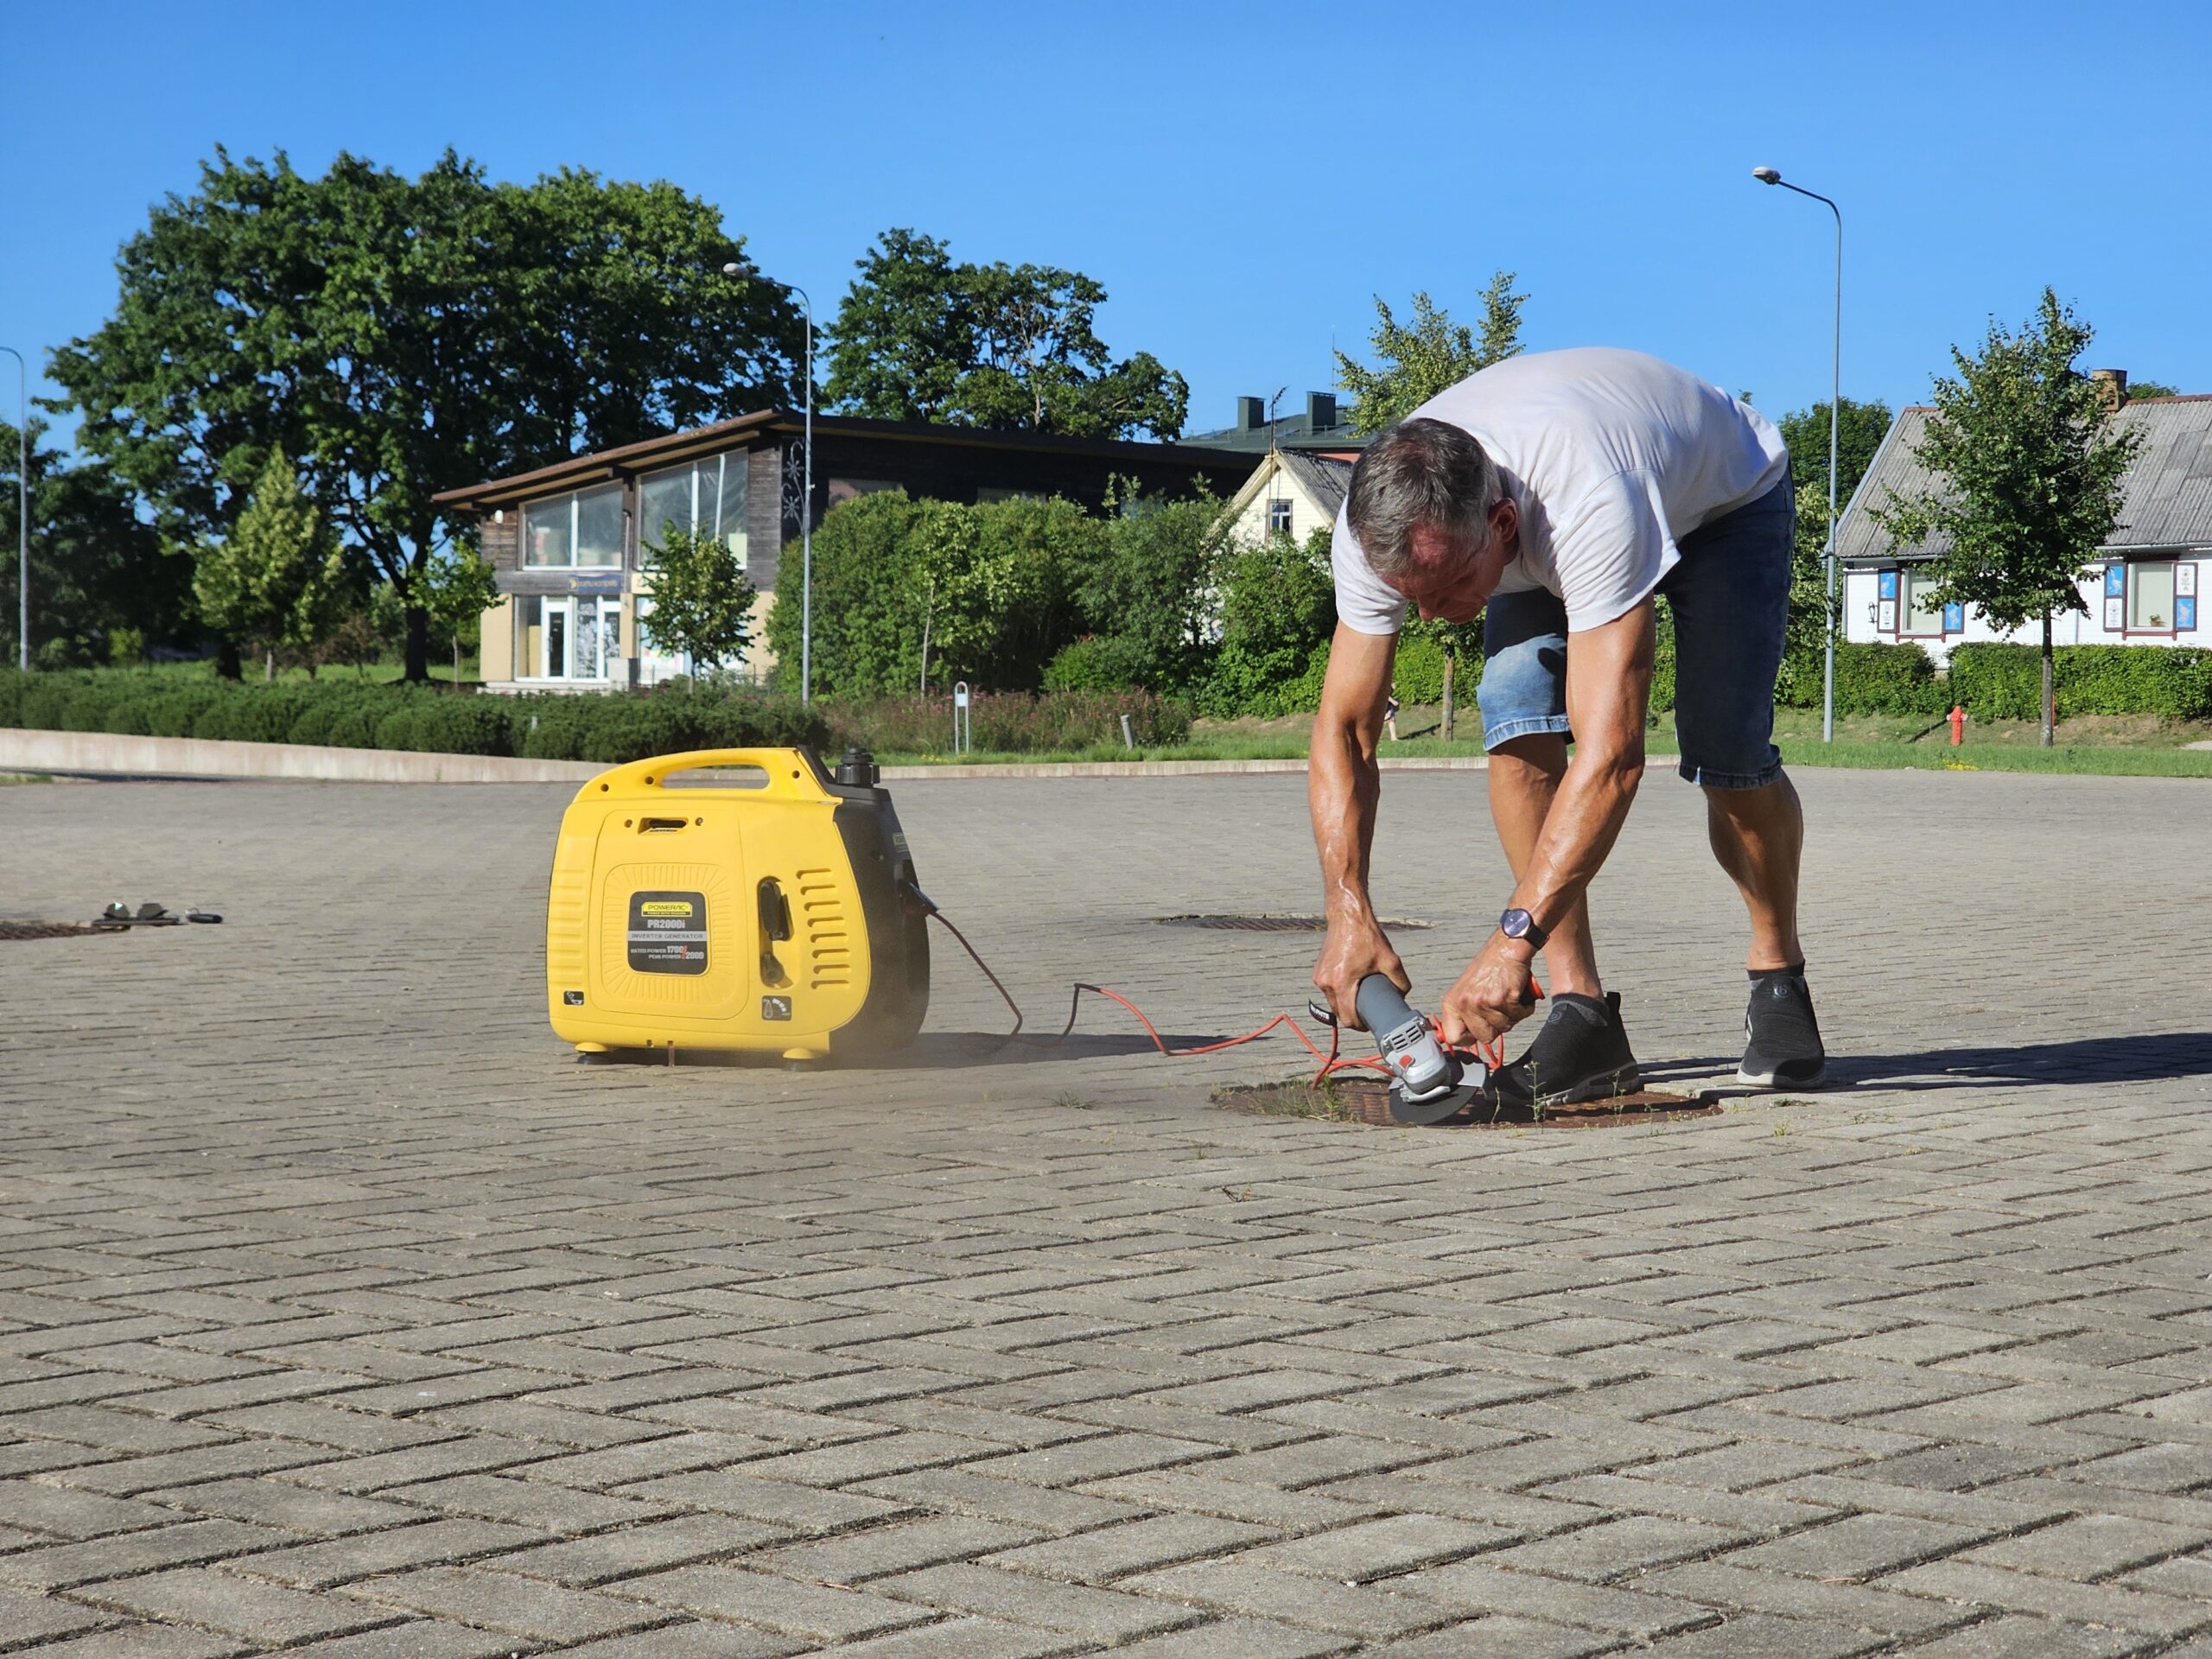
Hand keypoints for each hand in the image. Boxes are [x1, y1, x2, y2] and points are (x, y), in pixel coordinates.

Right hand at [1312, 914, 1405, 1029]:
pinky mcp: (1318, 972)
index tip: (1369, 1024)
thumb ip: (1400, 981)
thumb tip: (1403, 995)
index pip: (1348, 1018)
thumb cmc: (1365, 936)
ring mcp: (1320, 977)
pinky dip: (1339, 993)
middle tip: (1368, 1013)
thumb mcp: (1390, 960)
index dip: (1360, 1025)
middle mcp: (1327, 982)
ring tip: (1360, 999)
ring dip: (1345, 1005)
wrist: (1347, 917)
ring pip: (1332, 1003)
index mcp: (1342, 982)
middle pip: (1339, 1013)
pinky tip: (1351, 988)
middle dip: (1353, 1017)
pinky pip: (1328, 991)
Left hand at [1438, 934, 1540, 1046]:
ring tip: (1508, 997)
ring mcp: (1484, 1002)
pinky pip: (1519, 1016)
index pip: (1453, 1038)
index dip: (1469, 1039)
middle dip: (1496, 1026)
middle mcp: (1465, 1003)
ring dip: (1512, 1015)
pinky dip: (1524, 1007)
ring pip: (1504, 1027)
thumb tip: (1464, 1039)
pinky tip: (1518, 994)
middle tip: (1499, 1008)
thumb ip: (1464, 1014)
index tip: (1477, 1034)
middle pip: (1484, 1038)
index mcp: (1452, 1002)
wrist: (1507, 948)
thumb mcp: (1466, 990)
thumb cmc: (1489, 967)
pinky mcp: (1504, 998)